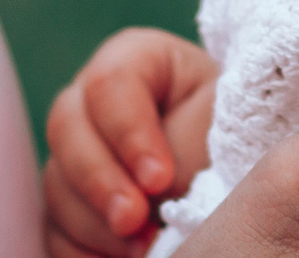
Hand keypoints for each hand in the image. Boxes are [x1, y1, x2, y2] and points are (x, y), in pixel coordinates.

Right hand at [43, 27, 217, 257]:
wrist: (243, 173)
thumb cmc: (235, 136)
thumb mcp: (221, 128)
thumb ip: (181, 151)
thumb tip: (147, 201)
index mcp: (136, 60)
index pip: (109, 82)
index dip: (128, 133)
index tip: (160, 178)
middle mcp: (94, 100)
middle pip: (66, 128)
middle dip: (100, 181)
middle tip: (135, 219)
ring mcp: (79, 149)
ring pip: (57, 182)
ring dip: (94, 224)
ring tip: (141, 249)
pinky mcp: (73, 200)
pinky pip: (54, 227)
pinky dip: (80, 251)